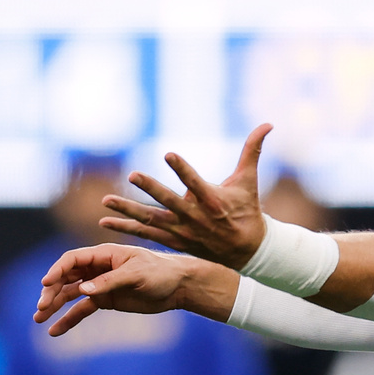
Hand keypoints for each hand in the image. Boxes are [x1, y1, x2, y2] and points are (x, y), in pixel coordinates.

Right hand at [33, 244, 188, 335]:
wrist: (178, 286)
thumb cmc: (161, 272)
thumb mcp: (137, 274)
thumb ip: (109, 281)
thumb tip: (82, 290)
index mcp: (105, 254)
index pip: (73, 259)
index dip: (57, 270)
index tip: (45, 285)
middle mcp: (98, 267)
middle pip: (66, 277)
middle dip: (52, 291)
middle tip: (41, 308)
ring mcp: (100, 284)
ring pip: (70, 293)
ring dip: (54, 305)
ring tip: (39, 319)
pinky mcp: (105, 300)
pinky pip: (82, 309)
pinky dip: (68, 319)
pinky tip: (55, 331)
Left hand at [100, 123, 271, 269]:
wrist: (248, 251)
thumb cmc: (248, 209)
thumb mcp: (249, 180)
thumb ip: (253, 150)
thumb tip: (268, 124)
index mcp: (214, 200)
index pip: (196, 181)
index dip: (183, 168)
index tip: (168, 154)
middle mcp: (196, 217)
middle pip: (170, 202)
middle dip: (152, 188)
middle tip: (133, 175)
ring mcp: (183, 231)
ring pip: (152, 220)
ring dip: (128, 211)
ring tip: (106, 201)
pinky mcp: (175, 242)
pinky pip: (147, 235)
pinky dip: (126, 229)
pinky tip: (105, 222)